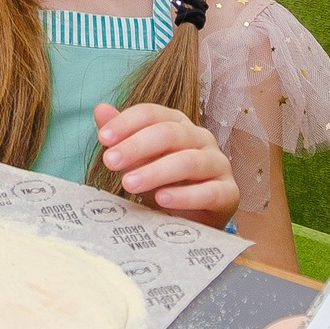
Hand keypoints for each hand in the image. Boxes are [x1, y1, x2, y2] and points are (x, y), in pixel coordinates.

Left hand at [95, 101, 237, 223]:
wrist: (192, 219)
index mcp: (178, 124)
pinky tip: (162, 200)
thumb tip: (100, 109)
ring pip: (189, 161)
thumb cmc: (164, 182)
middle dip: (137, 146)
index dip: (126, 123)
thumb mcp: (138, 160)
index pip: (152, 113)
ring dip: (156, 172)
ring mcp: (219, 164)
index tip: (103, 138)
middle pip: (170, 133)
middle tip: (110, 162)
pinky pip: (210, 191)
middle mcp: (201, 138)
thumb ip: (122, 136)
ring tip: (128, 184)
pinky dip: (185, 196)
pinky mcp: (229, 193)